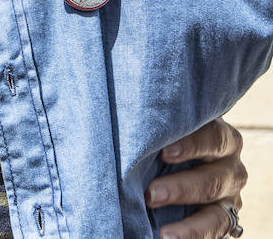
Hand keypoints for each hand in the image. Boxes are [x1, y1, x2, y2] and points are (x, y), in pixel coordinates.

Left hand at [147, 117, 245, 238]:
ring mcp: (229, 197)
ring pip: (218, 215)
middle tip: (151, 194)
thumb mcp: (165, 129)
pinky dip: (194, 238)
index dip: (191, 145)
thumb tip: (122, 125)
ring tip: (165, 234)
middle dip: (181, 188)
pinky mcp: (225, 220)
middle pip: (213, 179)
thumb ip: (154, 128)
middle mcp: (230, 167)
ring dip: (191, 227)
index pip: (212, 137)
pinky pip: (215, 235)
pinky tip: (169, 238)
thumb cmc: (162, 135)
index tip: (164, 153)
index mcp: (219, 137)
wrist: (176, 160)